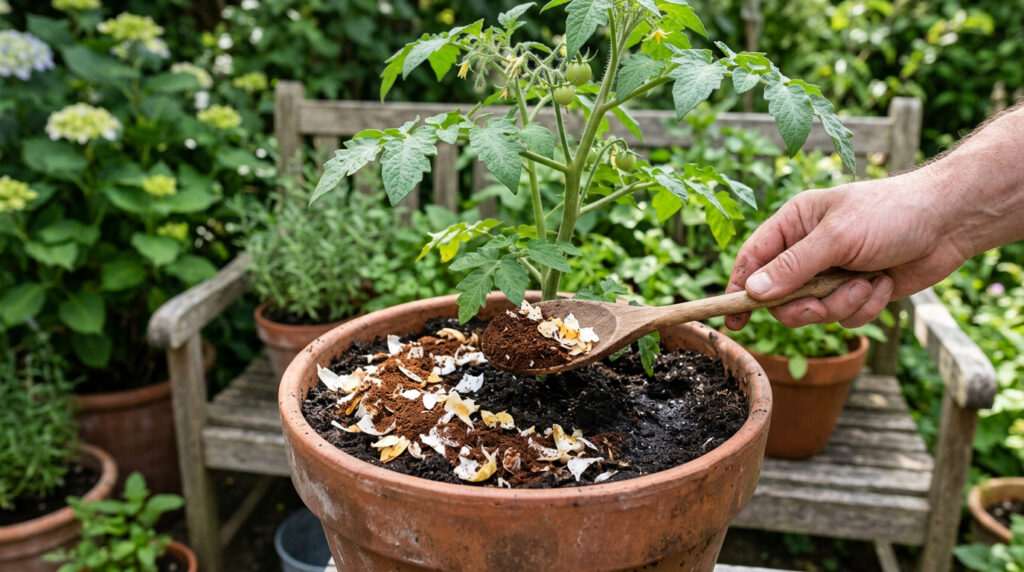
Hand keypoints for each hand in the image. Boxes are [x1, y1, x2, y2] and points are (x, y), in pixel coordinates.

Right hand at [725, 169, 968, 329]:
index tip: (732, 319)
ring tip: (868, 283)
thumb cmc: (892, 213)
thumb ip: (793, 266)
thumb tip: (754, 292)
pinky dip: (865, 307)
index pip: (753, 260)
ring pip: (814, 312)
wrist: (950, 222)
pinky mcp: (858, 292)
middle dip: (804, 306)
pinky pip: (845, 318)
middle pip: (781, 297)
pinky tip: (884, 285)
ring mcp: (833, 274)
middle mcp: (809, 251)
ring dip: (842, 305)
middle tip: (820, 307)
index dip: (740, 289)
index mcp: (794, 225)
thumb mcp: (837, 238)